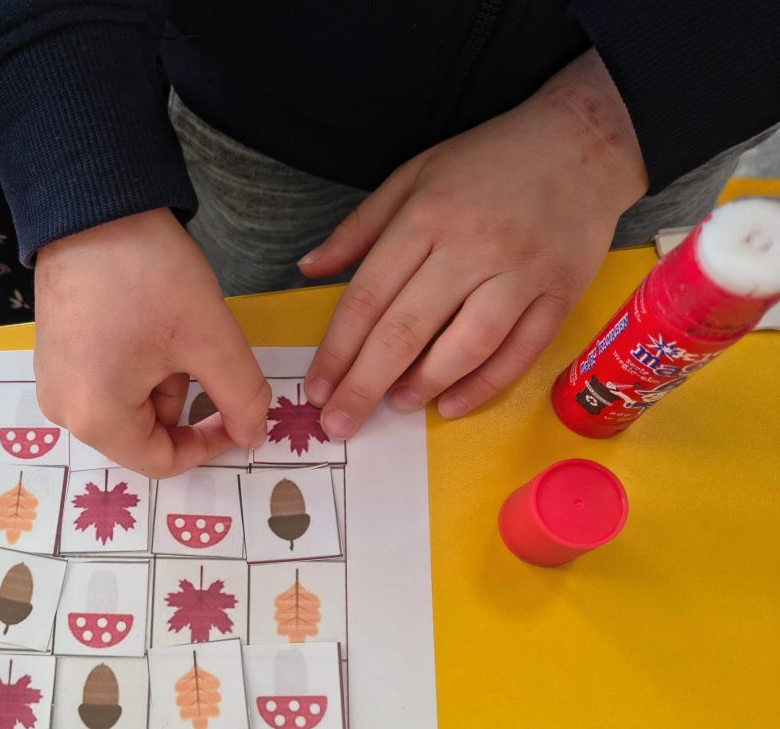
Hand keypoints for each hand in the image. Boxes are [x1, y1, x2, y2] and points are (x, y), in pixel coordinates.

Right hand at [34, 208, 270, 477]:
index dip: (210, 442)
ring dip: (165, 377)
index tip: (241, 409)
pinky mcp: (55, 356)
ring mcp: (55, 382)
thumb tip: (254, 438)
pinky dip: (141, 363)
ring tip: (171, 323)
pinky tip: (148, 321)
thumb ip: (242, 397)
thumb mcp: (210, 339)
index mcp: (97, 419)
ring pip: (131, 405)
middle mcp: (66, 412)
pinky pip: (108, 380)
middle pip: (146, 433)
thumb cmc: (148, 275)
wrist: (91, 205)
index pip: (164, 462)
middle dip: (185, 398)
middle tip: (202, 346)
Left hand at [300, 49, 648, 434]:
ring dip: (424, 384)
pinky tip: (451, 406)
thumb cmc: (489, 161)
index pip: (369, 296)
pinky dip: (484, 385)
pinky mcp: (560, 294)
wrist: (583, 142)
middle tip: (339, 423)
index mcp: (427, 217)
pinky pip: (520, 352)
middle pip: (407, 329)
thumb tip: (308, 269)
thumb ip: (359, 228)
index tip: (316, 388)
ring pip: (465, 345)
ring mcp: (521, 273)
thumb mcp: (414, 176)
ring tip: (395, 406)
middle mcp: (471, 247)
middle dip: (365, 384)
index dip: (338, 349)